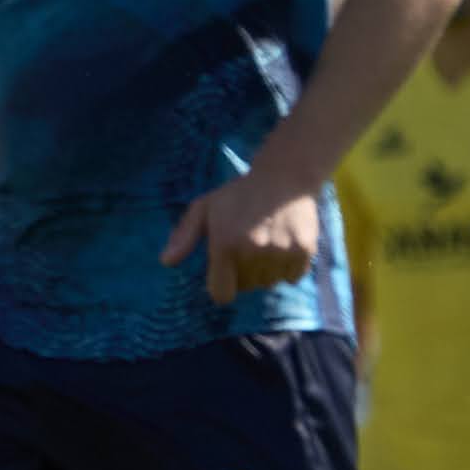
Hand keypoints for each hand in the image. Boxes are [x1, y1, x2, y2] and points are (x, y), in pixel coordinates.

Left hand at [162, 172, 321, 303]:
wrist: (284, 175)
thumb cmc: (238, 193)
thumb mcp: (204, 207)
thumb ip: (184, 236)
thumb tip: (165, 262)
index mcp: (225, 245)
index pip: (222, 294)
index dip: (221, 286)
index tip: (224, 274)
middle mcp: (252, 252)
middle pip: (246, 287)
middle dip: (243, 273)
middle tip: (247, 246)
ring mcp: (280, 253)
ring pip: (269, 283)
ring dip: (266, 271)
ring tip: (265, 244)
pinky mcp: (304, 251)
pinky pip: (292, 277)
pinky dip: (289, 268)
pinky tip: (284, 246)